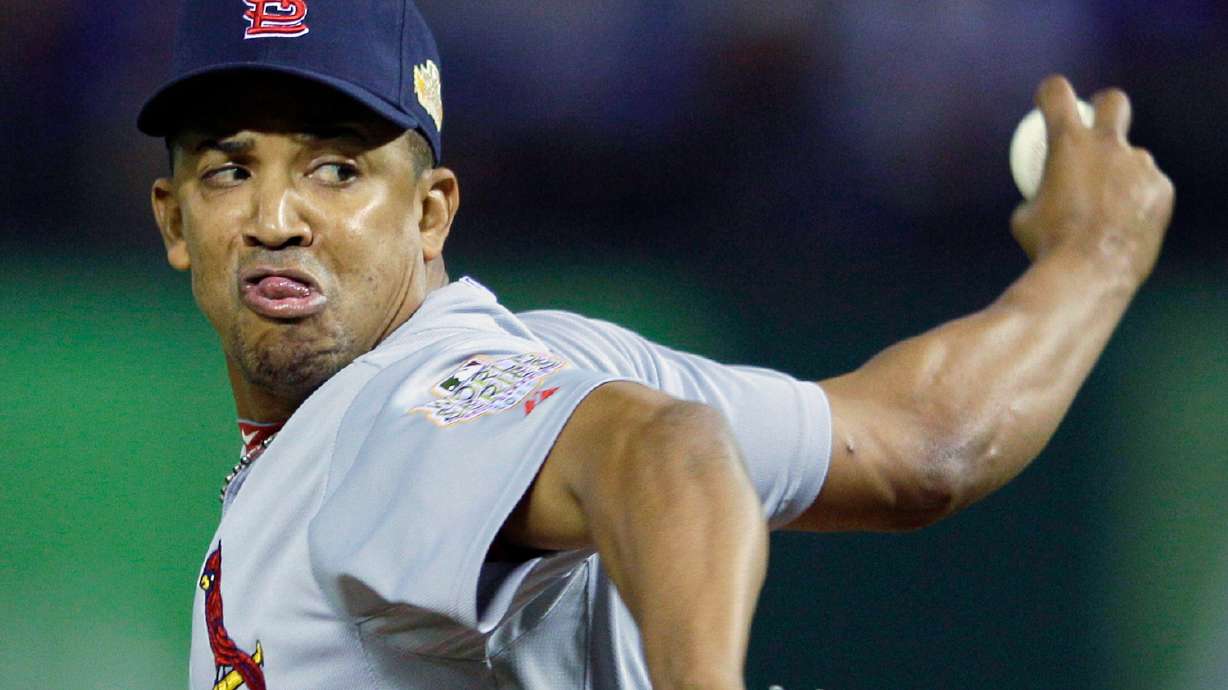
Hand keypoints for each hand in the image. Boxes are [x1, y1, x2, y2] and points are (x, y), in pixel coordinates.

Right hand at [1010, 75, 1173, 285]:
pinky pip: (1148, 187)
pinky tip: (1125, 225)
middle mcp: (1108, 145)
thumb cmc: (1047, 246)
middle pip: (1114, 102)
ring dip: (1121, 172)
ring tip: (1108, 209)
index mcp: (1067, 143)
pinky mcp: (1162, 189)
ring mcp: (1140, 165)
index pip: (1057, 92)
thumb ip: (1038, 194)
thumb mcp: (1024, 217)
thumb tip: (1041, 195)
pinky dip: (1136, 200)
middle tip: (1096, 129)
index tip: (1049, 101)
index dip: (1051, 91)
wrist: (1090, 273)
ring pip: (1132, 158)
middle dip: (1105, 107)